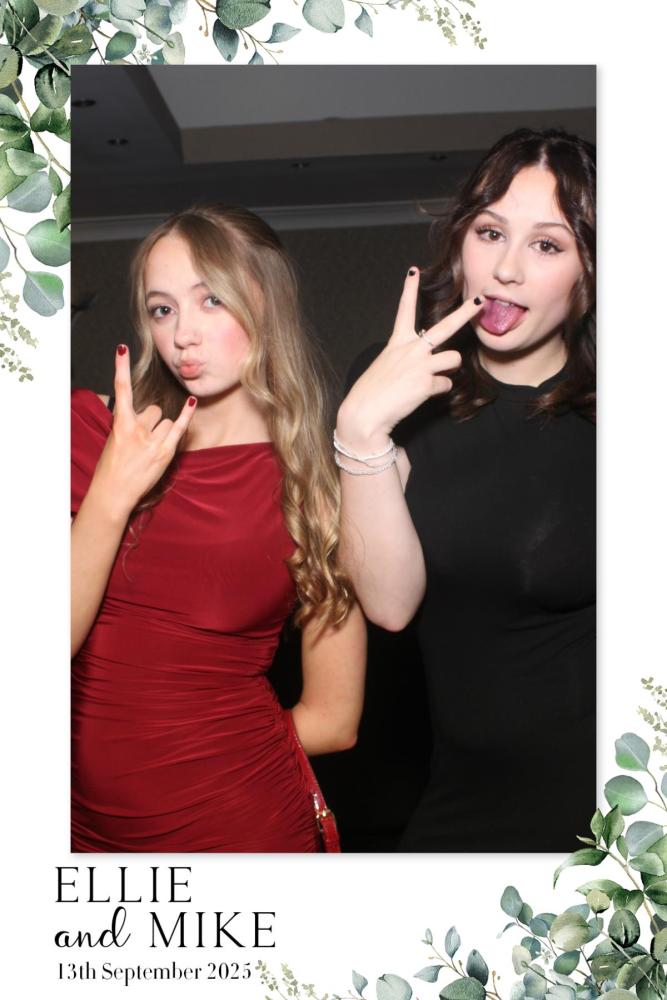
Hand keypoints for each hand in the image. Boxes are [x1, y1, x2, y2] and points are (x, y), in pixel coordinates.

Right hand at [90, 345, 196, 519]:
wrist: (113, 492)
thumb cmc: (111, 468)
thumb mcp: (113, 441)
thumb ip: (126, 425)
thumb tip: (139, 417)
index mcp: (119, 423)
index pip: (121, 390)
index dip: (121, 368)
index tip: (122, 349)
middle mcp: (136, 428)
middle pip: (154, 409)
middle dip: (152, 421)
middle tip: (142, 440)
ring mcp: (151, 440)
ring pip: (166, 420)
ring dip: (162, 431)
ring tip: (150, 449)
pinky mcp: (164, 452)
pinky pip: (179, 428)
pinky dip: (186, 416)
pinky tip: (190, 402)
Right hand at [337, 268, 481, 450]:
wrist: (363, 414)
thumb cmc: (371, 393)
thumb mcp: (385, 367)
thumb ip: (406, 359)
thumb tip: (428, 362)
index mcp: (397, 343)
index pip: (404, 310)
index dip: (409, 289)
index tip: (413, 271)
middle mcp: (411, 349)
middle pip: (445, 326)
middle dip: (466, 312)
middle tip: (480, 299)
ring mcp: (420, 365)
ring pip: (453, 359)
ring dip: (448, 369)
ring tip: (432, 377)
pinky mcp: (426, 383)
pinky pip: (446, 385)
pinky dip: (437, 391)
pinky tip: (421, 395)